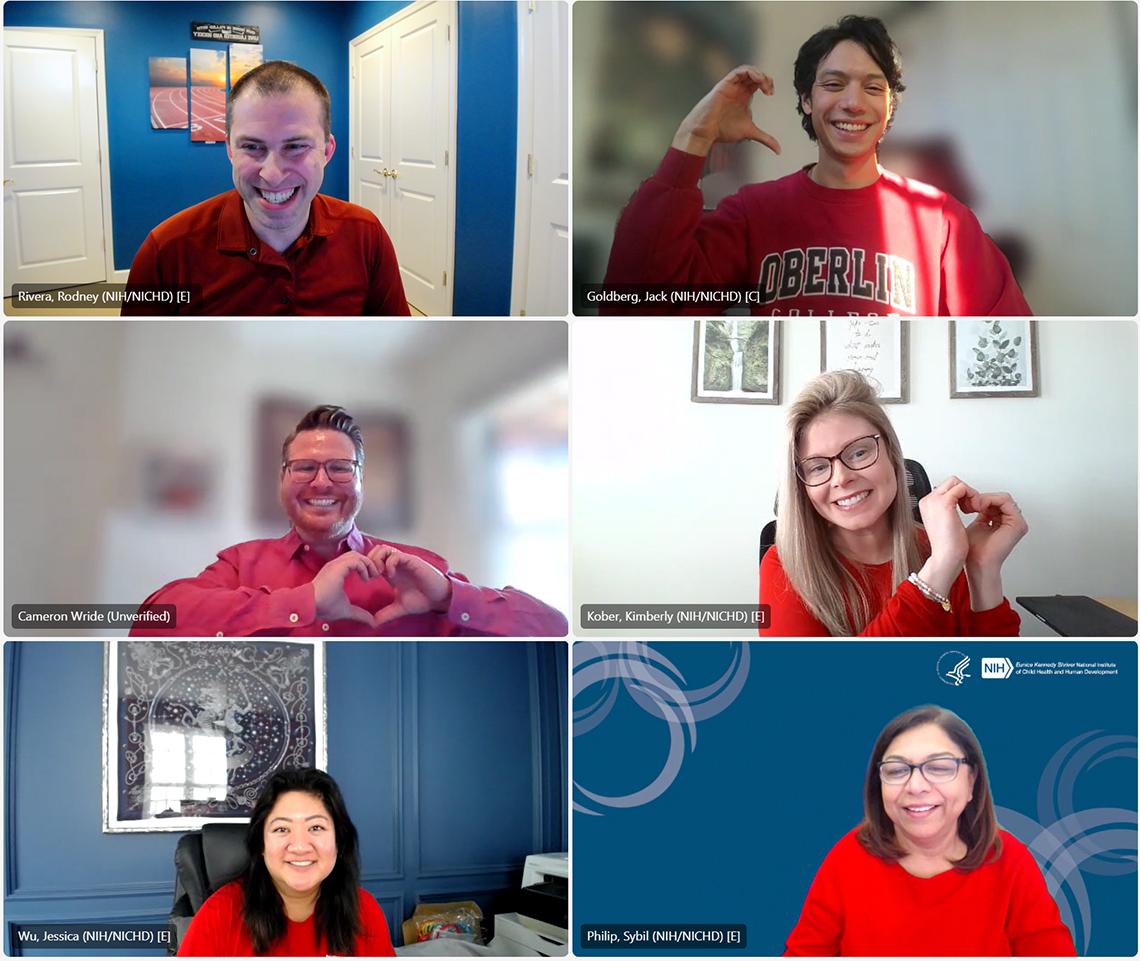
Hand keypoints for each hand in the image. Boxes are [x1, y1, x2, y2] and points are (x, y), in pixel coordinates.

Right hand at [311, 551, 380, 626]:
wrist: (310, 606)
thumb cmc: (322, 607)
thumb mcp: (346, 610)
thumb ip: (359, 614)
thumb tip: (371, 621)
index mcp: (336, 572)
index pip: (354, 560)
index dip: (365, 566)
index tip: (371, 579)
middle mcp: (336, 566)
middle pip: (357, 555)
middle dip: (368, 563)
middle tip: (374, 576)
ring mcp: (336, 565)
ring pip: (357, 555)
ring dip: (368, 564)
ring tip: (371, 577)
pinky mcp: (337, 567)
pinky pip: (355, 560)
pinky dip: (364, 567)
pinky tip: (365, 579)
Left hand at [366, 544, 452, 627]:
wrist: (439, 599)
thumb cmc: (423, 600)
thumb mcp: (399, 608)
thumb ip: (386, 613)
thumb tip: (373, 623)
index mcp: (392, 573)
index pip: (373, 560)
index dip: (367, 568)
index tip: (367, 580)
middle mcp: (396, 565)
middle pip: (376, 551)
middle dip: (369, 561)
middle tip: (371, 575)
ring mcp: (404, 561)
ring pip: (383, 549)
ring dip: (377, 560)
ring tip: (379, 573)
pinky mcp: (412, 561)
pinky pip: (396, 555)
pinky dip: (389, 564)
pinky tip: (391, 575)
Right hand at [671, 66, 781, 157]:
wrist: (707, 132)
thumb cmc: (723, 131)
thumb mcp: (750, 132)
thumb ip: (765, 139)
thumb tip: (778, 150)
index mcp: (744, 96)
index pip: (759, 83)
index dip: (768, 84)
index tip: (771, 93)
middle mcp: (739, 89)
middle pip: (755, 75)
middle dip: (765, 79)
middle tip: (769, 90)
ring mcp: (731, 86)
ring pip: (747, 71)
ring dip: (758, 74)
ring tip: (764, 83)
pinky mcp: (724, 85)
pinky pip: (738, 72)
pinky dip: (749, 72)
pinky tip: (756, 79)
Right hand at [917, 476, 976, 593]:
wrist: (946, 558)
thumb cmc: (948, 546)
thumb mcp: (946, 523)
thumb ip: (948, 511)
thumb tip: (959, 503)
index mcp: (926, 505)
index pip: (946, 488)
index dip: (961, 495)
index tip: (968, 508)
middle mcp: (928, 500)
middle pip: (951, 482)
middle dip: (966, 492)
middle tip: (973, 507)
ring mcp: (934, 500)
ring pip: (957, 482)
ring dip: (970, 493)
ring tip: (974, 508)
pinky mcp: (944, 503)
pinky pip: (963, 487)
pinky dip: (973, 496)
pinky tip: (975, 509)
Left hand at [963, 491, 1027, 574]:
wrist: (977, 563)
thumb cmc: (975, 549)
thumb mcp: (977, 524)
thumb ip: (981, 512)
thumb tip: (976, 499)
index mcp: (1005, 522)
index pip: (996, 501)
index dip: (981, 499)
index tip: (966, 504)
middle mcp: (1013, 522)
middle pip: (1000, 498)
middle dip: (983, 498)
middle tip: (969, 504)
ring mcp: (1018, 523)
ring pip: (1003, 498)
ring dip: (985, 499)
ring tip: (973, 506)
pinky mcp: (1017, 523)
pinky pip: (1005, 501)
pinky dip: (989, 500)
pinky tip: (978, 507)